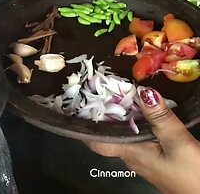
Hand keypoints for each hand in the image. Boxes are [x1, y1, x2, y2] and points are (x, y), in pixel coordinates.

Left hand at [85, 87, 199, 193]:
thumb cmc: (194, 176)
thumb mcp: (178, 142)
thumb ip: (160, 118)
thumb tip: (143, 92)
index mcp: (130, 153)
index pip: (96, 141)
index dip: (85, 126)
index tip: (79, 106)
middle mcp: (132, 157)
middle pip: (110, 134)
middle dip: (105, 114)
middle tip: (102, 91)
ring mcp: (144, 160)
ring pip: (125, 135)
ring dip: (122, 118)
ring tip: (122, 95)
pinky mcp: (157, 159)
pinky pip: (139, 139)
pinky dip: (137, 124)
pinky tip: (144, 113)